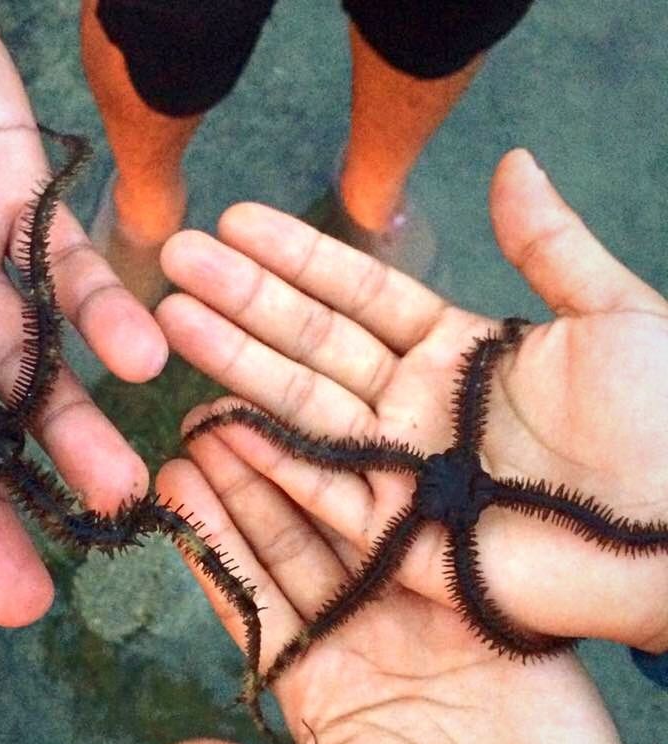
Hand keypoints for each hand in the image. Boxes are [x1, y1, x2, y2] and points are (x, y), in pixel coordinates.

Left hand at [154, 429, 667, 743]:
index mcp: (315, 684)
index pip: (248, 597)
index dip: (208, 542)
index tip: (169, 487)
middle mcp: (358, 638)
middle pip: (288, 546)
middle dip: (243, 487)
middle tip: (198, 424)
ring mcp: (416, 618)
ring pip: (347, 529)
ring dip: (300, 472)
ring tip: (251, 416)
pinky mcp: (476, 609)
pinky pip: (426, 541)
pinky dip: (389, 494)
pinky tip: (353, 443)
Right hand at [155, 149, 667, 653]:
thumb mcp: (615, 316)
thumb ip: (551, 247)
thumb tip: (511, 164)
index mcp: (460, 352)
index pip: (362, 295)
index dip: (299, 259)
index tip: (236, 223)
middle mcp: (417, 406)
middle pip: (315, 345)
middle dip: (246, 302)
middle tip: (178, 261)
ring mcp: (402, 469)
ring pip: (304, 409)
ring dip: (239, 364)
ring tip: (174, 320)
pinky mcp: (399, 534)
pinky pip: (321, 489)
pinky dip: (270, 457)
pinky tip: (216, 418)